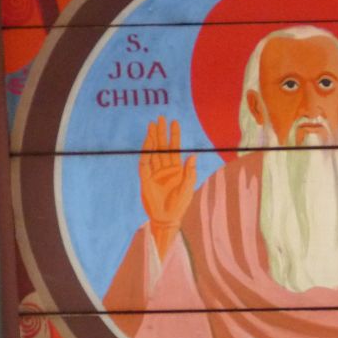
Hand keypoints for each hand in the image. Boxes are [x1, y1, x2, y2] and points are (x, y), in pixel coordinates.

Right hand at [139, 116, 196, 258]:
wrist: (167, 218)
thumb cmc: (179, 205)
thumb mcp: (188, 188)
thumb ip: (190, 172)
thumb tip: (193, 155)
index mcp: (176, 169)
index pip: (175, 149)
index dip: (174, 136)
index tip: (174, 122)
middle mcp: (164, 169)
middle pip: (162, 147)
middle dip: (161, 132)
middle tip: (160, 118)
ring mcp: (154, 173)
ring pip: (153, 152)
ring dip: (152, 139)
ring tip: (151, 126)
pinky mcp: (145, 180)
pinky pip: (144, 164)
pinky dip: (145, 153)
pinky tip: (147, 143)